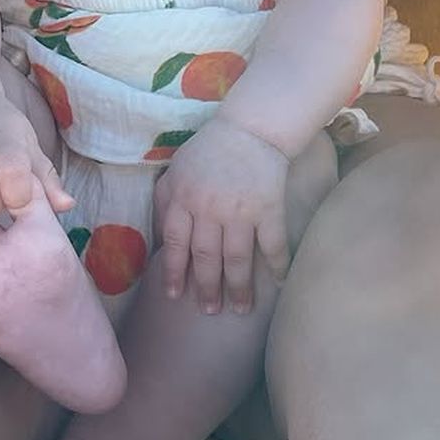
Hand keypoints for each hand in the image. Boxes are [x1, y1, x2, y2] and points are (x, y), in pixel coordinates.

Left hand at [152, 121, 290, 315]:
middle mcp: (210, 207)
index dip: (173, 272)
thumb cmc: (208, 151)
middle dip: (207, 288)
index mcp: (183, 198)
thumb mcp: (176, 171)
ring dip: (239, 287)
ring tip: (240, 309)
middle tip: (209, 311)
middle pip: (206, 257)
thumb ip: (165, 203)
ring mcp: (241, 209)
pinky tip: (278, 284)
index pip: (175, 243)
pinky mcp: (270, 208)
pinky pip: (272, 244)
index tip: (174, 296)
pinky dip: (276, 265)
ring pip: (237, 258)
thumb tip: (161, 242)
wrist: (251, 128)